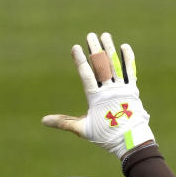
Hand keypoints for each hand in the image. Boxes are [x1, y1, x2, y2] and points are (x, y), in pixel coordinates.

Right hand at [42, 32, 154, 158]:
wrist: (129, 140)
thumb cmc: (104, 135)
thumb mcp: (82, 128)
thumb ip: (63, 122)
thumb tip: (43, 121)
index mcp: (96, 98)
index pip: (86, 75)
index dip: (80, 60)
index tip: (76, 47)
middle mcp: (109, 90)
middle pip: (101, 66)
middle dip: (95, 49)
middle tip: (91, 35)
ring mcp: (121, 89)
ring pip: (114, 65)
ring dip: (109, 49)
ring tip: (105, 36)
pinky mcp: (132, 90)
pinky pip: (130, 71)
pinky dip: (127, 59)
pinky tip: (124, 47)